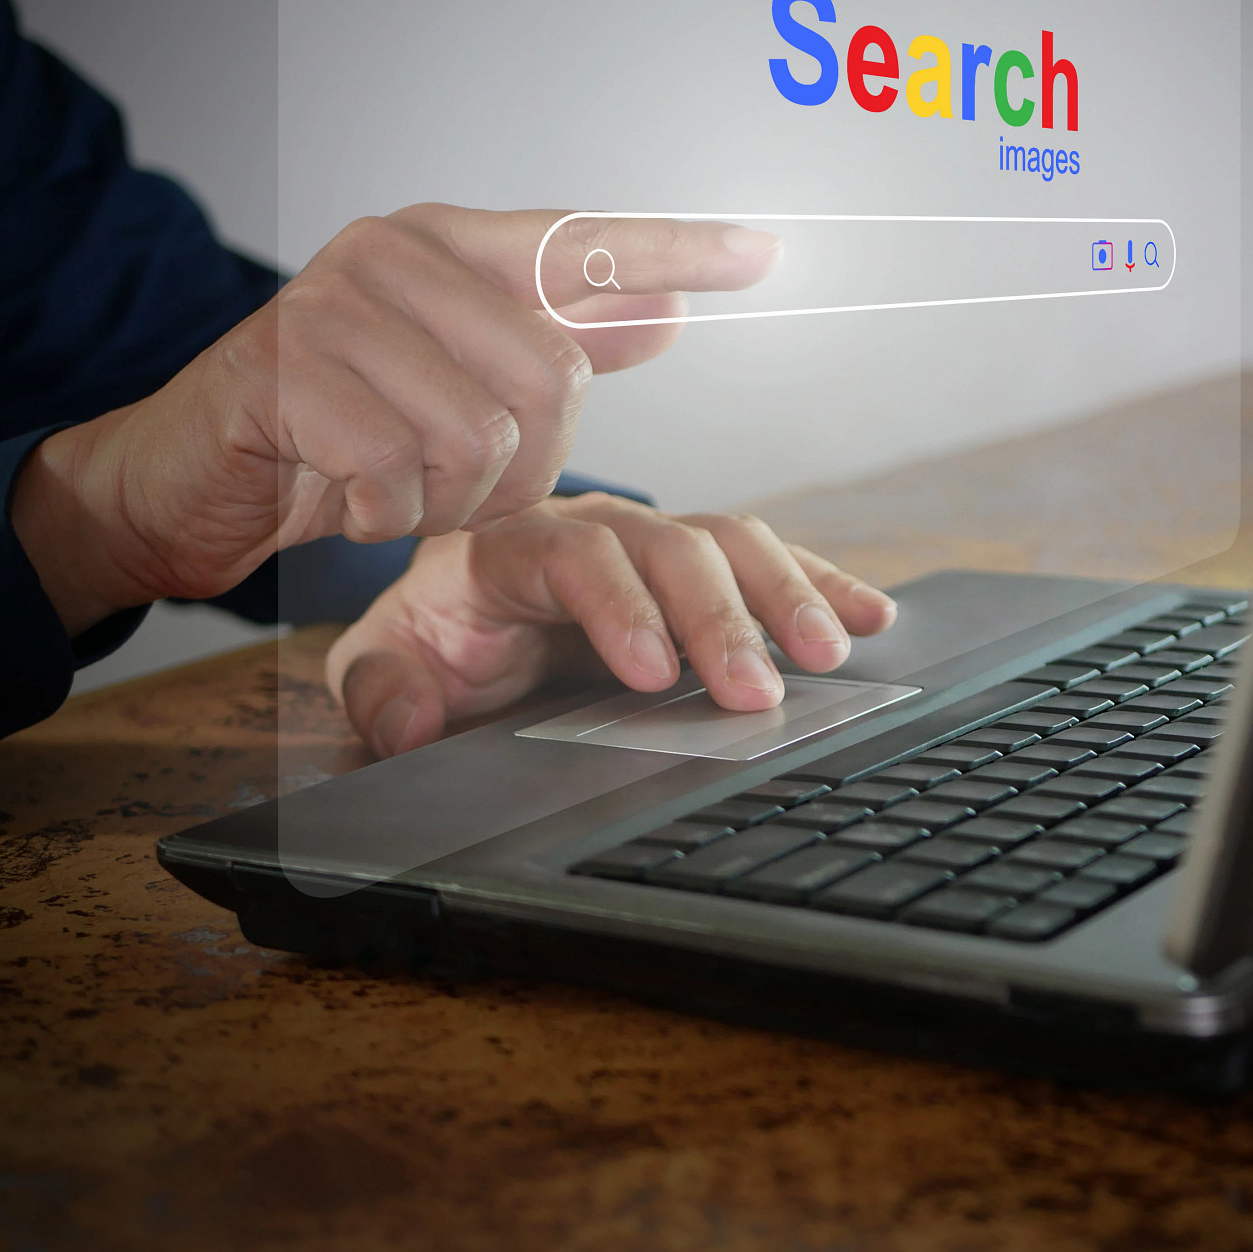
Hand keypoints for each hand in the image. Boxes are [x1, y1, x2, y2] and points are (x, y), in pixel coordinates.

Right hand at [9, 206, 779, 633]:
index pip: (584, 240)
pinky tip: (347, 497)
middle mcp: (395, 254)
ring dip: (451, 498)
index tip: (767, 252)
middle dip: (522, 465)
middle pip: (551, 374)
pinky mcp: (287, 375)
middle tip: (458, 483)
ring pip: (482, 433)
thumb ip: (553, 342)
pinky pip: (403, 473)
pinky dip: (388, 514)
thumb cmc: (334, 429)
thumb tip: (666, 312)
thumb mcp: (454, 384)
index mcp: (446, 245)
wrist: (187, 475)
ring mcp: (336, 305)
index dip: (678, 247)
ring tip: (396, 487)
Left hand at [324, 493, 898, 757]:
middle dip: (719, 617)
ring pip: (730, 543)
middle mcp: (593, 528)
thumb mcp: (382, 668)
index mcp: (510, 546)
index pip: (575, 556)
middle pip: (670, 546)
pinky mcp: (699, 570)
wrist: (454, 625)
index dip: (619, 606)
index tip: (650, 674)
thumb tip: (411, 723)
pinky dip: (821, 585)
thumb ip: (382, 691)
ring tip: (829, 653)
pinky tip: (870, 616)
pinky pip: (767, 562)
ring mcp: (654, 543)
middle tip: (756, 691)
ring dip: (785, 595)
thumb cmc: (429, 646)